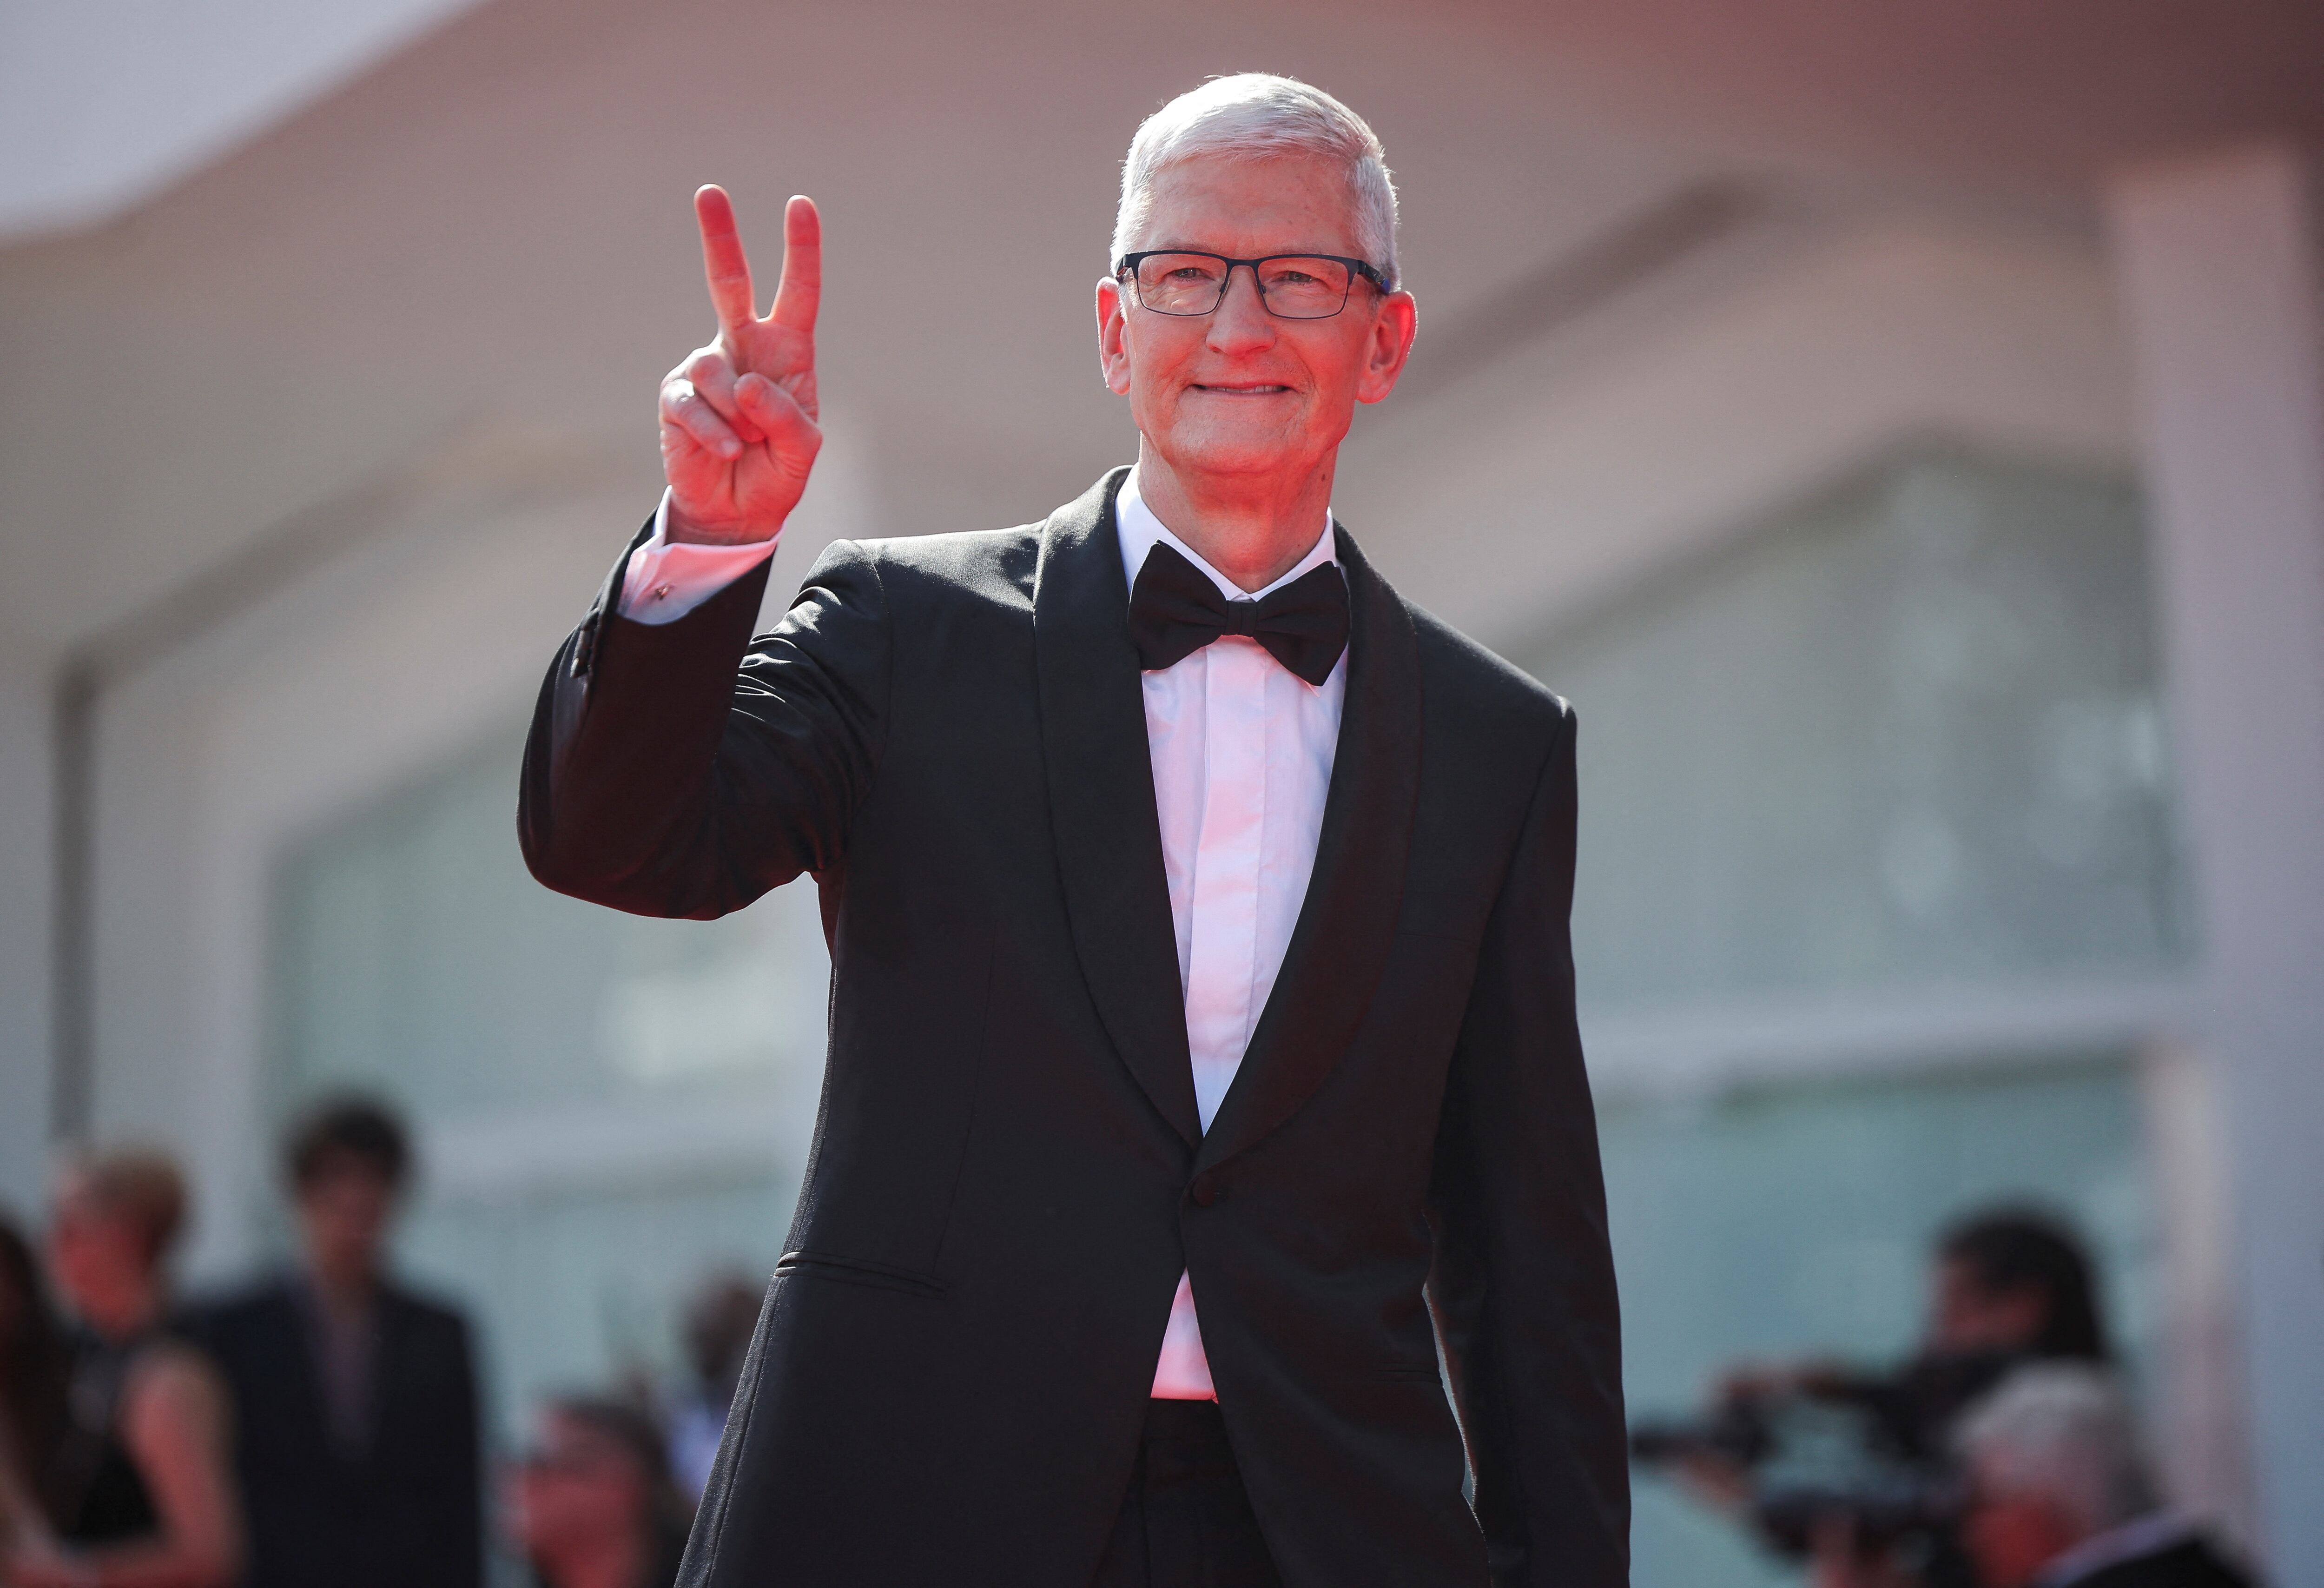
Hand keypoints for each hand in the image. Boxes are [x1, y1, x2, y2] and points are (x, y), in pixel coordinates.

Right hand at [658, 186, 822, 542]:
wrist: (738, 513)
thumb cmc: (776, 472)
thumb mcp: (802, 451)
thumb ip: (786, 417)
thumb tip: (747, 384)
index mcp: (786, 352)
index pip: (798, 293)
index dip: (800, 251)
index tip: (799, 205)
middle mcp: (743, 348)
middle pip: (730, 284)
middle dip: (719, 238)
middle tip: (709, 192)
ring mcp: (706, 370)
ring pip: (715, 370)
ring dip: (737, 414)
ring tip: (748, 443)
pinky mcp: (675, 398)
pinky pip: (691, 404)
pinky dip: (714, 432)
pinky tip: (728, 450)